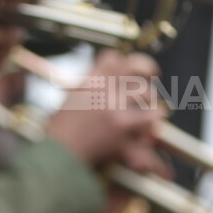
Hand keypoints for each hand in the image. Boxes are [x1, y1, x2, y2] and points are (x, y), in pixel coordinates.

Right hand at [45, 50, 164, 169]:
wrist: (59, 155)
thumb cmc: (60, 133)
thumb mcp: (69, 102)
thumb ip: (88, 91)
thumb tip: (104, 86)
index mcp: (89, 80)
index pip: (113, 57)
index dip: (124, 61)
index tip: (128, 66)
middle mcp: (104, 87)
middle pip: (136, 67)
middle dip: (147, 70)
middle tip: (152, 75)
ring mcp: (115, 105)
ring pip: (146, 92)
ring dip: (150, 101)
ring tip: (151, 108)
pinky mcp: (124, 125)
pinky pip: (150, 117)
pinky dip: (153, 122)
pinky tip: (150, 129)